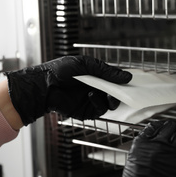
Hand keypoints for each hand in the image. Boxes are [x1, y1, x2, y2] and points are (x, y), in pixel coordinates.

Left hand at [5, 55, 131, 124]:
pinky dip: (98, 102)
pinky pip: (100, 110)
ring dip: (111, 98)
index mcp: (96, 76)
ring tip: (107, 92)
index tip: (131, 81)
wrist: (43, 85)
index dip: (123, 81)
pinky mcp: (86, 112)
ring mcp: (92, 101)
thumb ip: (107, 71)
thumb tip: (127, 77)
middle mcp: (96, 89)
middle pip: (116, 93)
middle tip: (124, 89)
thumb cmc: (60, 71)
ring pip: (111, 103)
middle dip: (121, 92)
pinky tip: (91, 95)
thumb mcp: (86, 64)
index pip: (115, 80)